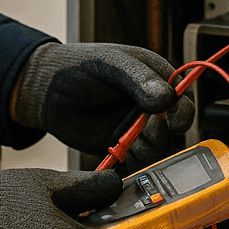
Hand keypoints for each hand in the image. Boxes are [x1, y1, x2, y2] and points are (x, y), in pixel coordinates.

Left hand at [13, 42, 196, 168]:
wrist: (45, 90)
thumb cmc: (78, 66)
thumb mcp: (110, 63)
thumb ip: (138, 78)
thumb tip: (167, 97)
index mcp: (155, 77)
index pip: (183, 97)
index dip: (183, 112)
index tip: (174, 122)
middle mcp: (151, 105)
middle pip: (175, 128)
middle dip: (165, 134)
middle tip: (147, 133)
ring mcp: (137, 127)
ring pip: (159, 148)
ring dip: (151, 151)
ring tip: (130, 144)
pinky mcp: (123, 147)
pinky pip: (139, 163)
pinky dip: (136, 166)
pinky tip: (123, 159)